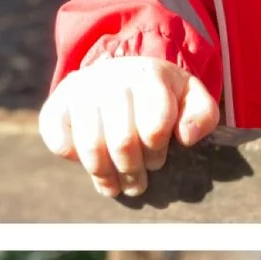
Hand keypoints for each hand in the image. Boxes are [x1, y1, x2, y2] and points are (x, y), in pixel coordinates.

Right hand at [37, 56, 217, 198]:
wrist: (122, 72)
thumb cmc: (163, 94)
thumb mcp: (191, 97)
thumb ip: (202, 115)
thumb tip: (186, 138)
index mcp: (149, 76)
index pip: (153, 128)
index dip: (156, 153)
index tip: (157, 161)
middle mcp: (112, 78)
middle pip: (122, 142)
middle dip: (132, 172)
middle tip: (137, 185)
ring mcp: (81, 90)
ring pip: (90, 146)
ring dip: (105, 175)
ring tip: (115, 187)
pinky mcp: (57, 102)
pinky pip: (57, 138)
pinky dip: (71, 157)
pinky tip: (88, 164)